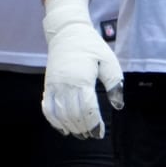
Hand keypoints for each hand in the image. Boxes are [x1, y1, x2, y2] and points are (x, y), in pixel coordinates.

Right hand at [41, 0, 122, 138]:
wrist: (67, 32)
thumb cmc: (91, 46)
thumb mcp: (108, 60)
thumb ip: (114, 83)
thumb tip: (118, 105)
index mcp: (83, 79)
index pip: (87, 109)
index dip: (94, 124)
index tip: (100, 133)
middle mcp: (66, 84)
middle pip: (73, 115)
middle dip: (83, 128)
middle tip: (92, 134)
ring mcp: (55, 85)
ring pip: (60, 114)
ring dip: (70, 127)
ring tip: (81, 133)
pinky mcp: (48, 85)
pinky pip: (47, 108)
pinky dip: (54, 121)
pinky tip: (63, 128)